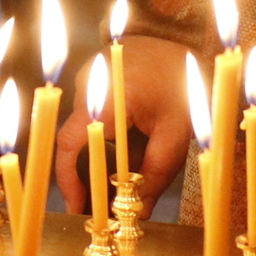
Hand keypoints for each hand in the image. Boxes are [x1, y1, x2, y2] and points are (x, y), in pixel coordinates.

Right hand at [55, 32, 190, 215]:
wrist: (186, 42)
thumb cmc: (185, 85)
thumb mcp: (176, 134)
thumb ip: (156, 174)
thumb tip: (138, 213)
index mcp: (106, 97)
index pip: (71, 143)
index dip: (69, 179)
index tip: (77, 208)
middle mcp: (89, 86)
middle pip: (80, 141)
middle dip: (93, 176)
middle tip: (108, 205)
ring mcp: (90, 80)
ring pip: (90, 131)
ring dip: (106, 155)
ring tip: (131, 174)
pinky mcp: (97, 80)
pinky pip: (97, 117)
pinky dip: (112, 138)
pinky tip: (135, 145)